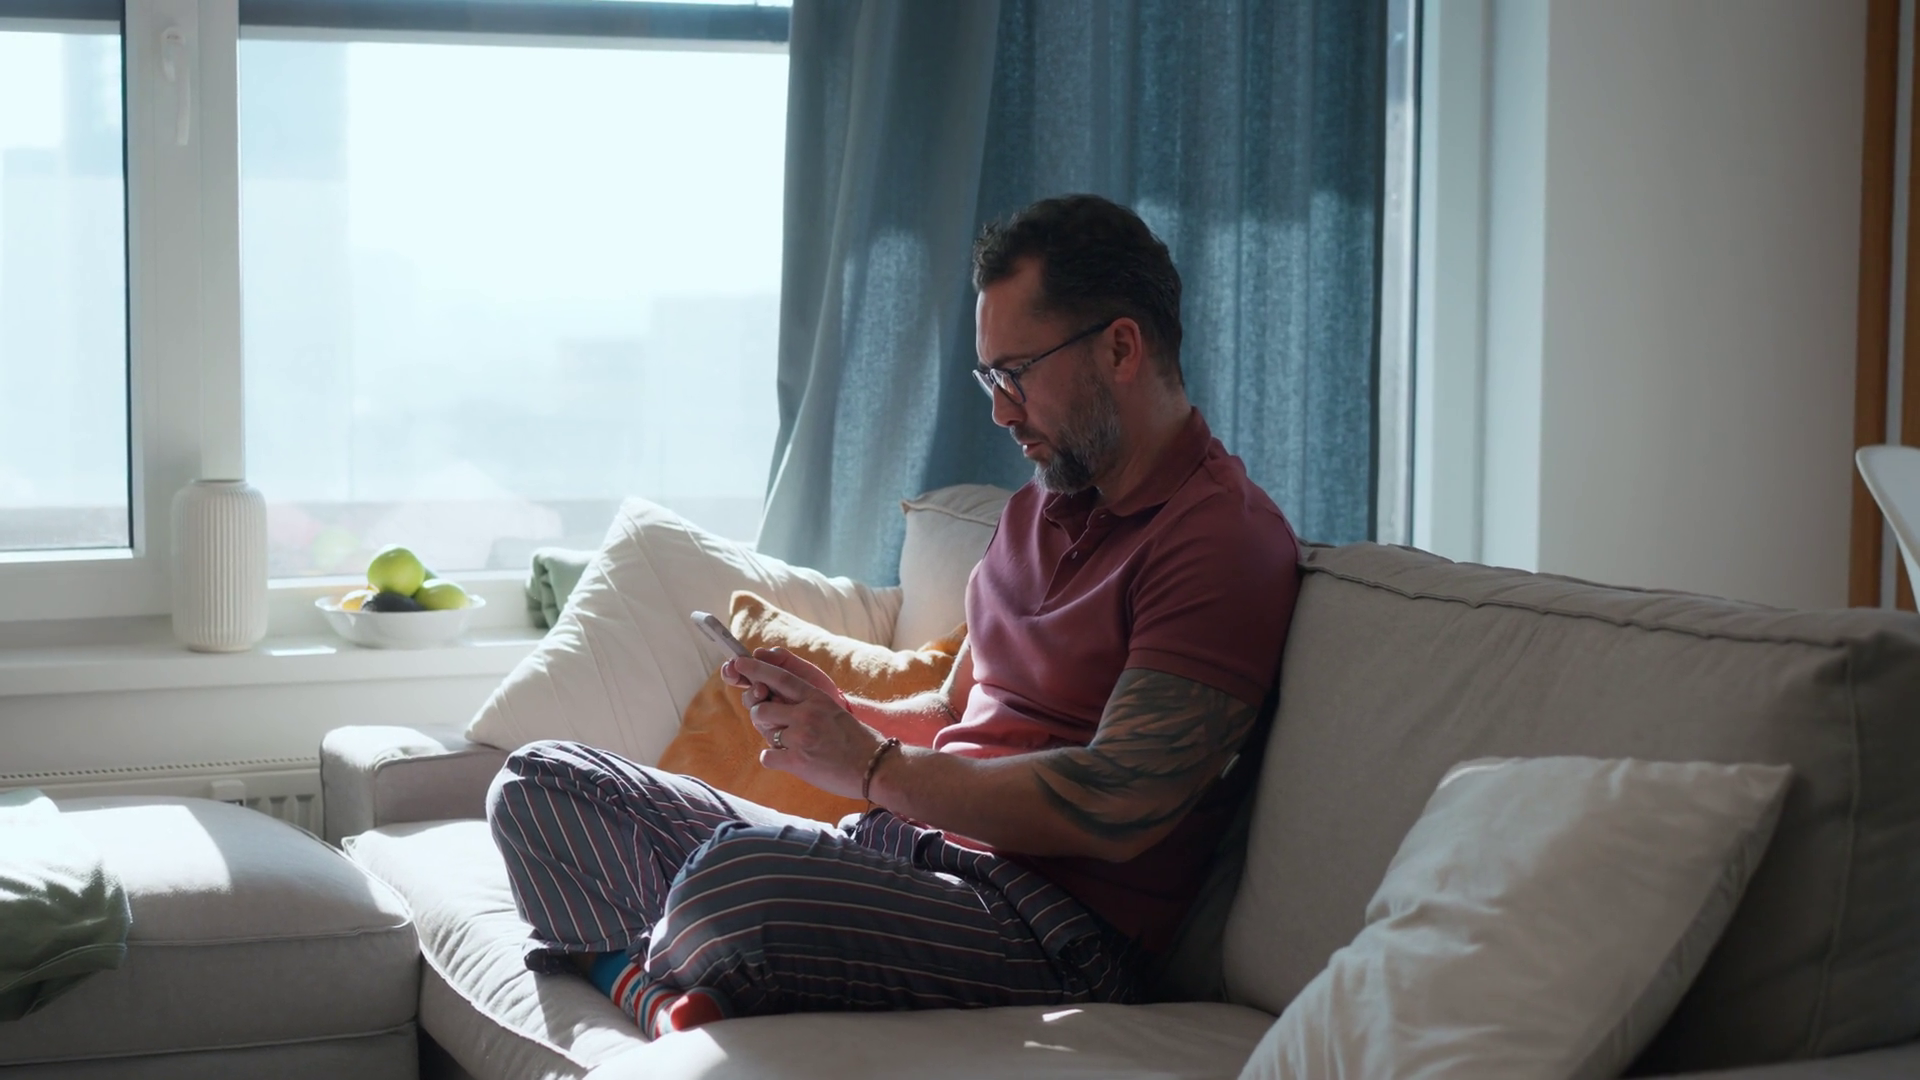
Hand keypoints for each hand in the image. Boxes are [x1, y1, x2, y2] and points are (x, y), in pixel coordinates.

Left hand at [724, 650, 876, 798]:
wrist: (875, 766)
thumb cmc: (856, 740)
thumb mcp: (833, 711)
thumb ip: (808, 705)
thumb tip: (778, 701)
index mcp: (816, 698)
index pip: (779, 678)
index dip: (756, 669)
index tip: (739, 663)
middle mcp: (806, 714)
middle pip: (761, 707)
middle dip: (760, 715)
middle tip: (773, 725)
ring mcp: (801, 737)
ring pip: (764, 731)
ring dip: (770, 737)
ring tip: (788, 744)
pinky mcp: (797, 762)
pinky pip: (767, 756)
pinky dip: (773, 760)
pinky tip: (789, 761)